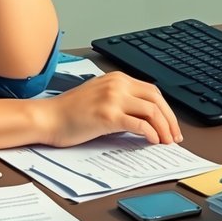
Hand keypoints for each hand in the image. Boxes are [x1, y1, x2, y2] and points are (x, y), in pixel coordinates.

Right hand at [38, 72, 182, 146]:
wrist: (48, 117)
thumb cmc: (69, 111)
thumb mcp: (98, 95)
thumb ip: (120, 99)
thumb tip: (144, 117)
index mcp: (116, 78)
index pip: (152, 91)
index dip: (166, 110)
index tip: (170, 125)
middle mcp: (117, 84)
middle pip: (157, 100)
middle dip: (170, 120)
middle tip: (174, 136)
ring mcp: (112, 98)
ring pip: (151, 111)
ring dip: (163, 129)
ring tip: (165, 142)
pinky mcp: (107, 115)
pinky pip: (138, 124)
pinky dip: (150, 133)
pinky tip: (152, 141)